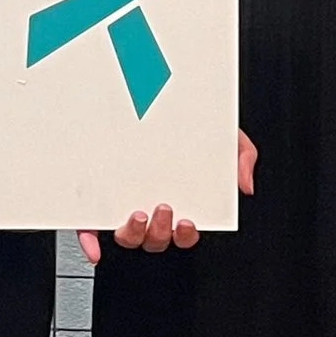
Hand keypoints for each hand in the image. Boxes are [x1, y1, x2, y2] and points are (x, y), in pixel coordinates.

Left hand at [79, 129, 255, 263]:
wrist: (151, 88)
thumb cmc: (187, 121)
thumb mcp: (223, 133)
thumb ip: (241, 156)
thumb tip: (244, 185)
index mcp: (177, 198)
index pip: (183, 231)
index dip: (187, 235)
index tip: (189, 222)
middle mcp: (149, 206)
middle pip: (155, 239)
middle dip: (161, 232)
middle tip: (164, 208)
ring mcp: (122, 204)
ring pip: (127, 236)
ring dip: (133, 234)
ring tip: (138, 214)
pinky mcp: (96, 200)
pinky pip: (90, 228)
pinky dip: (90, 243)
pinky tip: (94, 248)